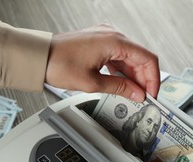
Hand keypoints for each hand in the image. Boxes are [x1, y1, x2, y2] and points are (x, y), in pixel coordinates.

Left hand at [45, 24, 159, 101]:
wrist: (39, 56)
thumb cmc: (58, 63)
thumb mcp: (92, 82)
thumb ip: (119, 87)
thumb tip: (137, 93)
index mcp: (114, 41)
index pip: (147, 59)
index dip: (154, 79)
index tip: (152, 94)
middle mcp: (112, 35)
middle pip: (140, 57)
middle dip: (144, 79)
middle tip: (142, 97)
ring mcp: (105, 37)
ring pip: (130, 57)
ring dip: (134, 75)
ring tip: (132, 92)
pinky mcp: (99, 42)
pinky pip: (118, 55)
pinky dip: (123, 70)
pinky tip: (121, 82)